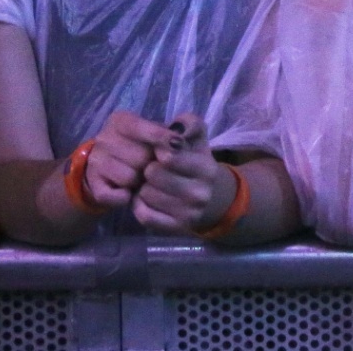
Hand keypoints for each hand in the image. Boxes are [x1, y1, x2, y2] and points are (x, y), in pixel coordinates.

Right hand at [84, 111, 174, 209]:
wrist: (110, 171)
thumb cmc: (143, 148)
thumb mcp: (158, 133)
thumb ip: (176, 130)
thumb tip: (183, 137)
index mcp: (121, 121)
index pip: (143, 128)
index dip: (162, 137)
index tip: (177, 145)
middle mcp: (104, 138)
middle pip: (140, 157)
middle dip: (152, 165)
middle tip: (152, 166)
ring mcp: (95, 161)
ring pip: (129, 178)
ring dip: (139, 182)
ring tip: (140, 177)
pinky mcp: (92, 184)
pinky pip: (115, 196)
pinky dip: (125, 198)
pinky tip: (129, 192)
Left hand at [131, 114, 239, 236]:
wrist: (214, 198)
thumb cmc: (197, 163)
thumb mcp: (198, 139)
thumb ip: (189, 124)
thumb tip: (174, 130)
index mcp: (207, 168)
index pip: (169, 156)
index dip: (158, 151)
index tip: (160, 152)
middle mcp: (200, 193)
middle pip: (153, 175)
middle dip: (149, 169)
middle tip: (153, 170)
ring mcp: (188, 213)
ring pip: (145, 195)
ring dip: (143, 187)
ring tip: (150, 184)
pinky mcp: (175, 229)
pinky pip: (144, 215)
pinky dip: (139, 205)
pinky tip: (145, 199)